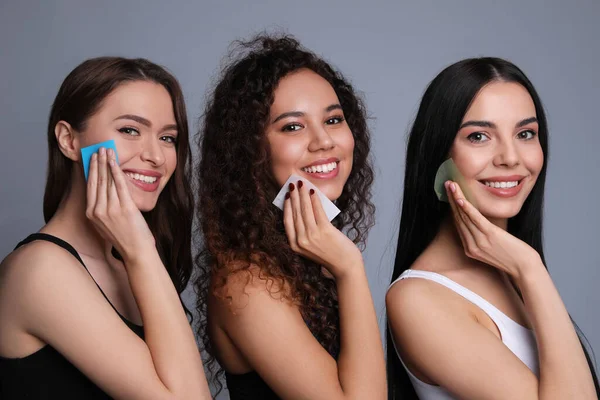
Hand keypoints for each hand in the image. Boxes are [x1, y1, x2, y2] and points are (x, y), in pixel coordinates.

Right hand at [85, 147, 155, 264]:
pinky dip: (116, 170)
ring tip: (107, 150)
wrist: (136, 251)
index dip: (91, 170)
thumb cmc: (124, 237)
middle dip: (97, 162)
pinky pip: (119, 184)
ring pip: (107, 180)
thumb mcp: (107, 223)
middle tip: (98, 149)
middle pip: (97, 181)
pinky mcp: (125, 208)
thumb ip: (103, 208)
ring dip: (107, 162)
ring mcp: (111, 209)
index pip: (90, 187)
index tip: (92, 158)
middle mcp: (98, 211)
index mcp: (91, 215)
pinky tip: (114, 161)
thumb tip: (104, 190)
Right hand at [283, 180, 362, 279]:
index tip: (287, 196)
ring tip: (302, 184)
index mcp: (295, 246)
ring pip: (305, 210)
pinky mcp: (324, 231)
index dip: (286, 206)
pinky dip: (314, 199)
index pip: (287, 221)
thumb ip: (305, 231)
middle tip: (292, 184)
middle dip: (294, 196)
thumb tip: (304, 207)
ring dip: (302, 194)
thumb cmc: (329, 254)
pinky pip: (317, 211)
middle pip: (295, 213)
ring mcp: (312, 236)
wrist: (345, 265)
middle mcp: (301, 241)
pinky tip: (313, 192)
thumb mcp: (310, 246)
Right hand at [445, 180, 539, 278]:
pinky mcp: (490, 236)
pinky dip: (467, 208)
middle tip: (447, 184)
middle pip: (458, 218)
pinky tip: (461, 199)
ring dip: (457, 199)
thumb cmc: (514, 257)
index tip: (451, 193)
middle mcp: (471, 246)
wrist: (526, 269)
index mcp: (470, 249)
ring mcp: (479, 242)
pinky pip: (475, 220)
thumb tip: (481, 223)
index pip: (459, 224)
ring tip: (452, 185)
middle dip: (452, 199)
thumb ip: (484, 238)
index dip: (453, 207)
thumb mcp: (494, 248)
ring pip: (464, 216)